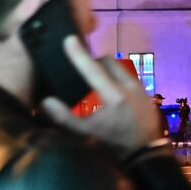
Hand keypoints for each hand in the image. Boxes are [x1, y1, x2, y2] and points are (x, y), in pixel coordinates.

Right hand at [39, 36, 157, 156]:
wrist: (145, 151)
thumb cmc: (114, 141)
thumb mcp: (86, 132)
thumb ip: (64, 117)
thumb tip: (45, 101)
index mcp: (113, 96)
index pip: (92, 69)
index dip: (79, 54)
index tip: (69, 38)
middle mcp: (128, 86)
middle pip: (107, 61)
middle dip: (93, 60)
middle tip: (81, 69)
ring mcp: (139, 87)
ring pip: (119, 67)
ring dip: (105, 68)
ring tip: (94, 79)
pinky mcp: (145, 90)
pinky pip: (127, 75)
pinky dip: (115, 76)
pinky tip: (109, 88)